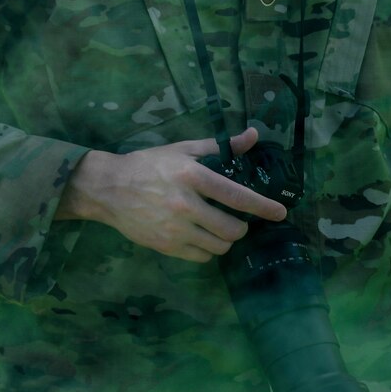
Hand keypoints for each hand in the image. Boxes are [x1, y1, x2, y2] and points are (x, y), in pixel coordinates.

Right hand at [59, 129, 285, 262]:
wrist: (109, 188)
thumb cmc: (149, 165)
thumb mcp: (184, 149)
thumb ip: (220, 146)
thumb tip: (253, 135)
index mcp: (192, 176)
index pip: (236, 195)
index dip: (263, 206)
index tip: (281, 213)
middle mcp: (185, 205)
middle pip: (232, 228)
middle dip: (242, 226)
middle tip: (239, 220)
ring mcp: (174, 229)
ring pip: (219, 245)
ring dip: (227, 239)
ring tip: (221, 228)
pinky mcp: (165, 246)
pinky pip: (201, 256)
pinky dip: (209, 249)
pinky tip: (203, 236)